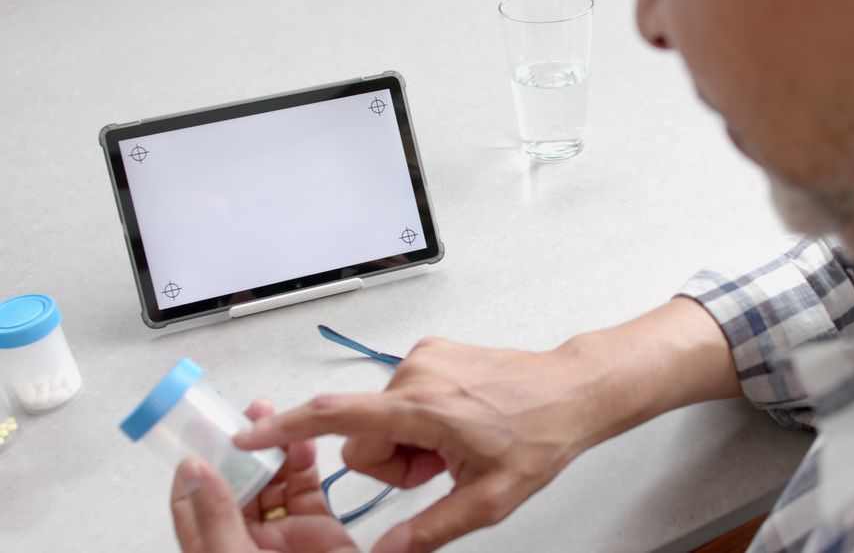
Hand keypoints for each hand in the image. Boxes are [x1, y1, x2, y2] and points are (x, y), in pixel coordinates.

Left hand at [170, 400, 357, 552]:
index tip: (198, 434)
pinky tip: (301, 442)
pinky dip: (304, 462)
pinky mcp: (319, 531)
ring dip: (271, 449)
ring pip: (272, 482)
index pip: (193, 503)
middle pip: (236, 485)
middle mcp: (245, 543)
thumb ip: (216, 516)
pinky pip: (307, 489)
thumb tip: (195, 472)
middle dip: (238, 448)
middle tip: (241, 418)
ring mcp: (284, 536)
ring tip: (272, 418)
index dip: (195, 468)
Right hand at [235, 339, 603, 552]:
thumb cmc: (538, 434)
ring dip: (406, 441)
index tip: (251, 436)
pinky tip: (454, 424)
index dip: (286, 428)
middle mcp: (416, 373)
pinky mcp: (431, 352)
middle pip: (360, 434)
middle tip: (438, 467)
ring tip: (452, 445)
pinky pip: (398, 396)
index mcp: (424, 407)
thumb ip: (430, 528)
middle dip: (390, 461)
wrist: (571, 391)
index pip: (336, 415)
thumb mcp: (488, 498)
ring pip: (379, 417)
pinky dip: (416, 418)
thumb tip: (387, 552)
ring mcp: (424, 358)